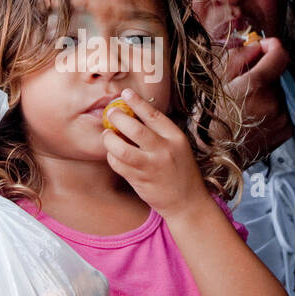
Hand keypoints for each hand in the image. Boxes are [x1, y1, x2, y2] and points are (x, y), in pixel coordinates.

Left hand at [101, 88, 207, 219]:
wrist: (187, 202)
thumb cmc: (180, 170)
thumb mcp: (178, 146)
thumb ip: (160, 132)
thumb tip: (135, 113)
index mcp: (175, 137)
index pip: (153, 115)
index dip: (137, 102)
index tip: (125, 93)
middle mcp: (164, 150)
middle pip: (134, 129)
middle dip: (118, 118)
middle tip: (110, 113)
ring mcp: (151, 166)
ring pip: (121, 149)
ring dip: (109, 139)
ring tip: (107, 135)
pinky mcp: (140, 180)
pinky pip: (118, 164)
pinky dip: (111, 157)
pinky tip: (112, 153)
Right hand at [221, 36, 292, 161]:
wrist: (213, 157)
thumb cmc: (208, 119)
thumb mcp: (216, 82)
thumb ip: (239, 58)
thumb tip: (257, 46)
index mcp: (256, 86)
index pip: (280, 55)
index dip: (272, 46)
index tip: (263, 47)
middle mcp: (274, 101)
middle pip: (276, 76)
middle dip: (262, 76)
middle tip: (242, 88)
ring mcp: (283, 118)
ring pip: (278, 94)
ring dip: (266, 95)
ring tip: (245, 109)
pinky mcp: (287, 131)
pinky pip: (282, 111)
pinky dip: (271, 111)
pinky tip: (253, 120)